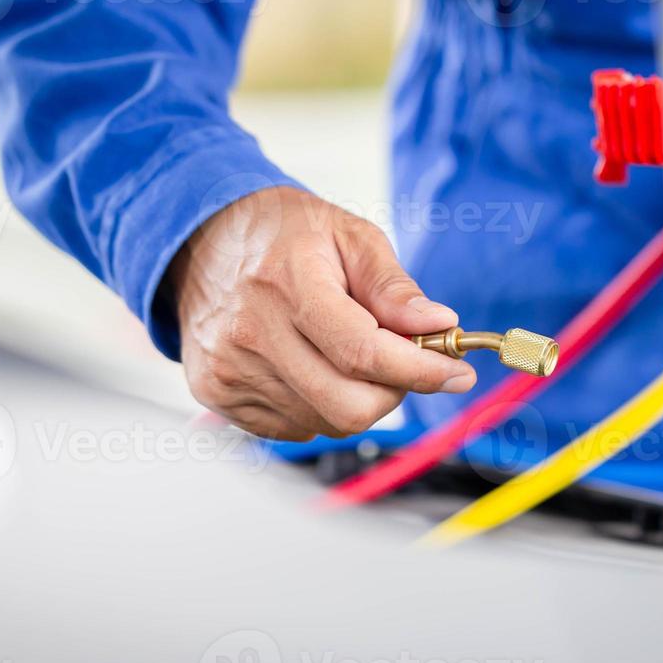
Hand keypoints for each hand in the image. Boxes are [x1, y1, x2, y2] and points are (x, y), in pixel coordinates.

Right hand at [168, 187, 476, 440]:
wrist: (204, 240)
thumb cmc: (286, 234)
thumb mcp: (352, 237)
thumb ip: (395, 287)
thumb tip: (440, 325)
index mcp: (288, 283)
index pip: (363, 352)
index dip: (421, 371)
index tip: (457, 373)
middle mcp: (251, 332)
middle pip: (349, 404)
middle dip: (395, 390)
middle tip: (405, 361)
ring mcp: (229, 369)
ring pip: (326, 422)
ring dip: (359, 398)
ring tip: (351, 354)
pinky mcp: (217, 393)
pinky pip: (295, 428)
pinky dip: (322, 406)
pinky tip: (316, 366)